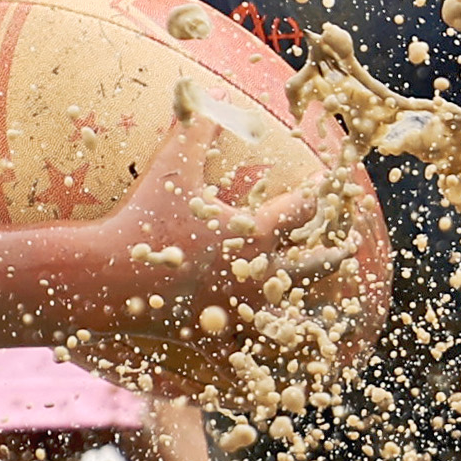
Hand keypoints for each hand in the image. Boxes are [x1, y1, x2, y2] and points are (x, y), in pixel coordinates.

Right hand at [64, 125, 370, 394]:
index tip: (333, 187)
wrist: (110, 280)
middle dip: (336, 252)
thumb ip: (192, 128)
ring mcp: (242, 313)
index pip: (304, 209)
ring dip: (313, 312)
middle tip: (350, 245)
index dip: (321, 195)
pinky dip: (266, 365)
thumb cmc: (145, 218)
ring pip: (294, 317)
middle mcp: (259, 276)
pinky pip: (251, 358)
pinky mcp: (218, 342)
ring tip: (326, 314)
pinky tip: (276, 371)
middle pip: (315, 264)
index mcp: (255, 233)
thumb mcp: (171, 166)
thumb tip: (201, 90)